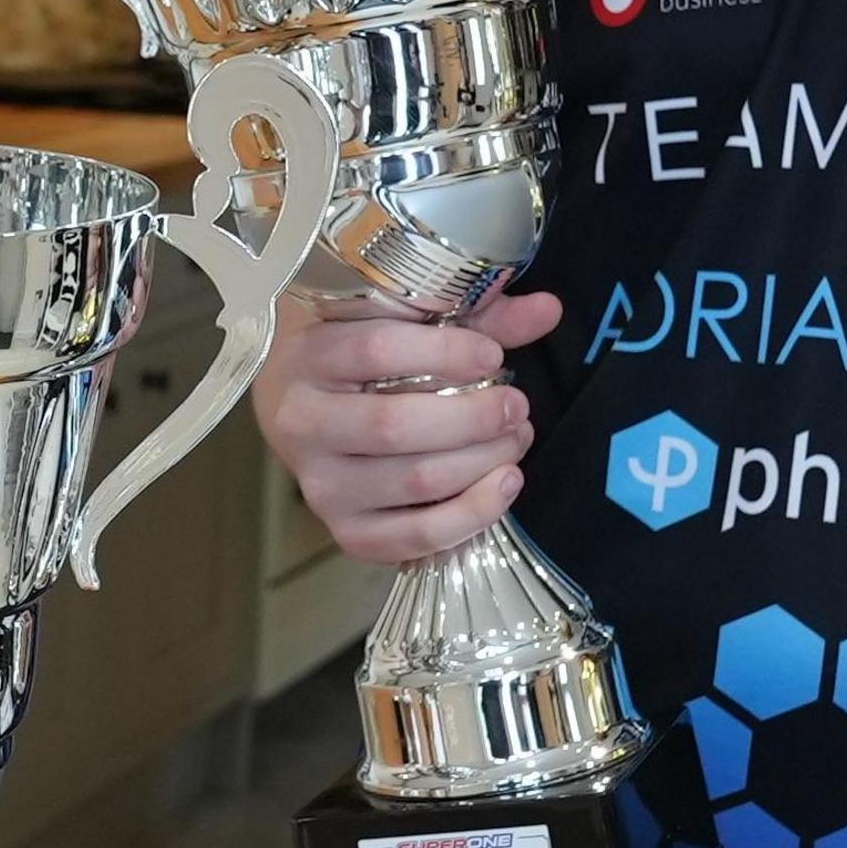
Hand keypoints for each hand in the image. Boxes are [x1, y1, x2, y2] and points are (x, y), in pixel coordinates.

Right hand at [251, 289, 561, 563]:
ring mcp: (321, 485)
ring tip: (516, 438)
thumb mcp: (404, 321)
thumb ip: (476, 314)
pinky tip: (505, 484)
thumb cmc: (359, 354)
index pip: (375, 350)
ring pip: (414, 482)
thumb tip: (549, 310)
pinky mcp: (346, 531)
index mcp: (310, 356)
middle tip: (517, 405)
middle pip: (394, 425)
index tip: (493, 356)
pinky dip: (472, 514)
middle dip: (473, 418)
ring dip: (482, 461)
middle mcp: (303, 423)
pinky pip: (415, 536)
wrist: (297, 407)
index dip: (445, 352)